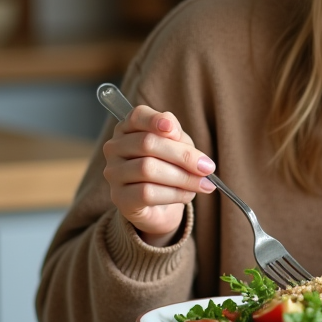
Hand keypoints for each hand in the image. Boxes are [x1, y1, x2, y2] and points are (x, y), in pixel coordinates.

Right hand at [102, 104, 216, 246]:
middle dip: (183, 156)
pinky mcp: (119, 198)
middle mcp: (115, 148)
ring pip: (148, 169)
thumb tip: (179, 137)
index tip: (174, 130)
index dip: (155, 120)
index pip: (137, 116)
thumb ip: (177, 137)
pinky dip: (174, 194)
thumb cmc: (168, 167)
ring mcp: (114, 173)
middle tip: (207, 168)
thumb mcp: (177, 146)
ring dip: (182, 178)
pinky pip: (146, 193)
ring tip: (203, 184)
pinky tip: (187, 195)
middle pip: (147, 144)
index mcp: (128, 128)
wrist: (159, 205)